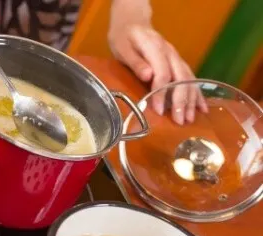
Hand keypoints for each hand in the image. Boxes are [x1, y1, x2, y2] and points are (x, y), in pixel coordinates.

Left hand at [108, 8, 207, 124]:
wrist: (133, 23)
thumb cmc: (124, 38)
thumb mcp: (122, 47)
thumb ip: (135, 61)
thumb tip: (148, 75)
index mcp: (155, 48)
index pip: (162, 73)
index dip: (161, 93)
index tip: (158, 110)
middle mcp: (171, 53)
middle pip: (180, 78)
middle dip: (181, 101)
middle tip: (179, 121)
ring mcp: (177, 58)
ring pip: (189, 79)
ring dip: (191, 100)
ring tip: (190, 119)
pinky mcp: (178, 63)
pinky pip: (191, 78)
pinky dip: (197, 94)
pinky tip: (202, 109)